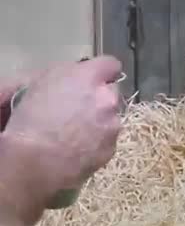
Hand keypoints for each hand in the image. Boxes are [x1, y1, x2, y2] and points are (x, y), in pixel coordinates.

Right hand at [2, 56, 122, 202]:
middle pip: (112, 92)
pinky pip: (109, 139)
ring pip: (112, 117)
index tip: (94, 79)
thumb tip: (78, 76)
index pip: (111, 64)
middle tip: (79, 108)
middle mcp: (107, 98)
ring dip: (100, 120)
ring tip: (76, 132)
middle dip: (100, 97)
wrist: (35, 161)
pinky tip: (79, 147)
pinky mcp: (113, 147)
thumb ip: (67, 75)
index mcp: (89, 77)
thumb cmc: (29, 119)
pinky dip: (98, 141)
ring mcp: (113, 124)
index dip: (102, 71)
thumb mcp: (40, 82)